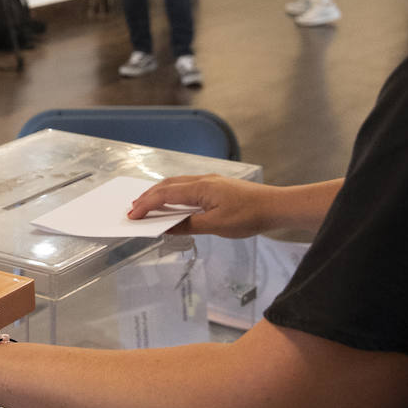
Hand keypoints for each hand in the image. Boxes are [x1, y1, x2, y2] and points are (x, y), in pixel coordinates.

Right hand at [127, 175, 277, 238]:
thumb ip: (190, 225)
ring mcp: (210, 182)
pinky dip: (174, 194)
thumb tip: (167, 227)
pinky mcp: (216, 186)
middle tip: (133, 209)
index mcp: (200, 188)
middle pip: (168, 186)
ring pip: (177, 184)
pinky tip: (173, 203)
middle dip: (148, 197)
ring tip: (147, 204)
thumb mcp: (217, 226)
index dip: (147, 205)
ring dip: (160, 194)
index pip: (165, 195)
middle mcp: (202, 180)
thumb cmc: (249, 216)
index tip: (133, 216)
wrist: (275, 206)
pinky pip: (187, 187)